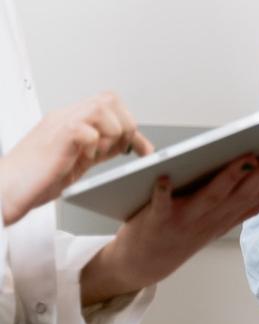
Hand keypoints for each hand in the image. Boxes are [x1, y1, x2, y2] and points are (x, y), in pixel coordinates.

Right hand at [0, 92, 151, 225]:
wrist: (5, 190)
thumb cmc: (35, 179)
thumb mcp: (77, 160)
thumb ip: (99, 148)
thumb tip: (126, 145)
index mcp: (72, 121)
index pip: (111, 107)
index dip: (132, 125)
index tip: (144, 150)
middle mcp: (66, 117)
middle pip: (110, 99)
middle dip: (125, 126)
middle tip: (119, 150)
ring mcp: (60, 124)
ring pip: (102, 109)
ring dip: (112, 134)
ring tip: (99, 154)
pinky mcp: (57, 137)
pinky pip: (88, 130)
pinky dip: (94, 145)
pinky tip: (84, 158)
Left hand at [80, 148, 258, 305]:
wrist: (141, 265)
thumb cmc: (180, 237)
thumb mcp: (218, 225)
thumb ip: (246, 209)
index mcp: (225, 219)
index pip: (258, 194)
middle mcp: (209, 220)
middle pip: (241, 193)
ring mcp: (184, 221)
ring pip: (212, 197)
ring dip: (230, 178)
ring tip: (247, 157)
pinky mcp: (156, 221)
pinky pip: (159, 205)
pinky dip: (162, 192)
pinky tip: (165, 175)